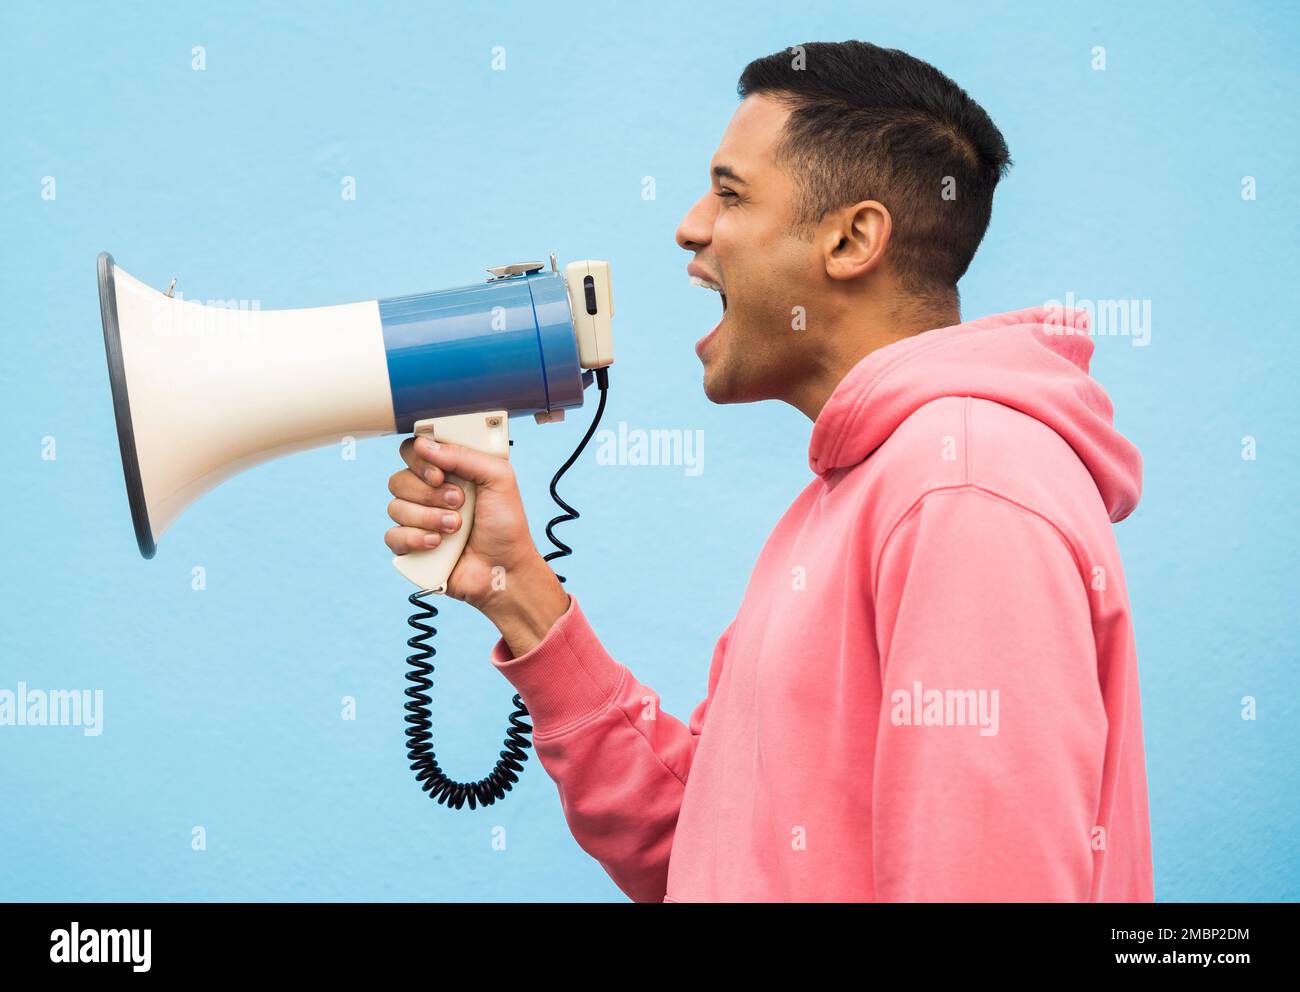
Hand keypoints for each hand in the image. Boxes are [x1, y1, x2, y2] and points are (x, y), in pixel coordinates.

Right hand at [385, 436, 569, 653]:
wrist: (505, 569)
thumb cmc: (506, 526)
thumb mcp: (499, 478)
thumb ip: (465, 455)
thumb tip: (425, 445)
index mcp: (448, 472)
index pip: (414, 452)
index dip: (419, 460)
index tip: (439, 474)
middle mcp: (429, 494)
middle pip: (398, 479)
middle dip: (428, 494)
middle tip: (458, 503)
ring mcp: (418, 521)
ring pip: (395, 507)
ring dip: (428, 518)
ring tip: (455, 528)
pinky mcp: (411, 547)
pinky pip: (392, 536)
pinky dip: (415, 539)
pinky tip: (438, 545)